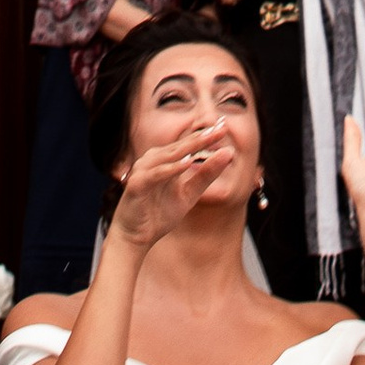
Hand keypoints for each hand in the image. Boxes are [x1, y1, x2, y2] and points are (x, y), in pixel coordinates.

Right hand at [108, 114, 231, 248]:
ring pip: (169, 155)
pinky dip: (171, 168)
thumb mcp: (188, 195)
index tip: (225, 125)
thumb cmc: (159, 214)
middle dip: (202, 137)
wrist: (135, 238)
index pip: (189, 144)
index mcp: (165, 159)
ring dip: (188, 147)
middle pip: (182, 146)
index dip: (207, 136)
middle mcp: (154, 159)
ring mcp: (144, 170)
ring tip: (207, 139)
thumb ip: (206, 175)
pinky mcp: (137, 183)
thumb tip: (228, 153)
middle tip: (222, 127)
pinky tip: (187, 163)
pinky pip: (156, 173)